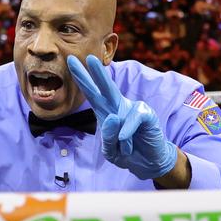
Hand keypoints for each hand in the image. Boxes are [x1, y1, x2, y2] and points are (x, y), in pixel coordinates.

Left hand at [67, 55, 178, 180]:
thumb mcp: (111, 151)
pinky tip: (126, 142)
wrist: (150, 163)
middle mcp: (118, 106)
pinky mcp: (146, 114)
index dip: (81, 78)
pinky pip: (133, 117)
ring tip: (121, 143)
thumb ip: (107, 138)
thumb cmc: (128, 153)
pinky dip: (127, 131)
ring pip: (120, 104)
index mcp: (105, 112)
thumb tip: (113, 117)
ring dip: (116, 126)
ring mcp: (132, 108)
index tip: (70, 61)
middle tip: (87, 57)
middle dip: (96, 72)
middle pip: (105, 87)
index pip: (91, 92)